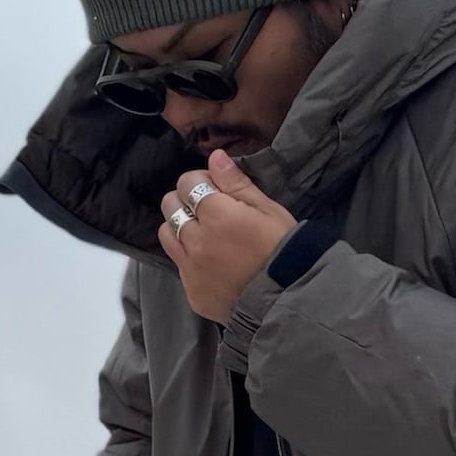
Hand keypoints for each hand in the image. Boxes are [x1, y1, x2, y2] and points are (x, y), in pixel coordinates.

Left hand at [159, 149, 296, 322]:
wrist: (288, 299)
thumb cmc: (284, 249)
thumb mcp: (268, 210)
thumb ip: (236, 184)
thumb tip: (214, 157)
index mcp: (217, 214)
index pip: (187, 182)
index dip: (201, 181)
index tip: (216, 190)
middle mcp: (196, 240)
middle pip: (170, 206)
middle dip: (185, 201)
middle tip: (208, 211)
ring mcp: (191, 268)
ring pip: (166, 234)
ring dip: (180, 228)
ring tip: (203, 236)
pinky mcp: (192, 292)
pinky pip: (179, 266)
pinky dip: (190, 259)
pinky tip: (212, 264)